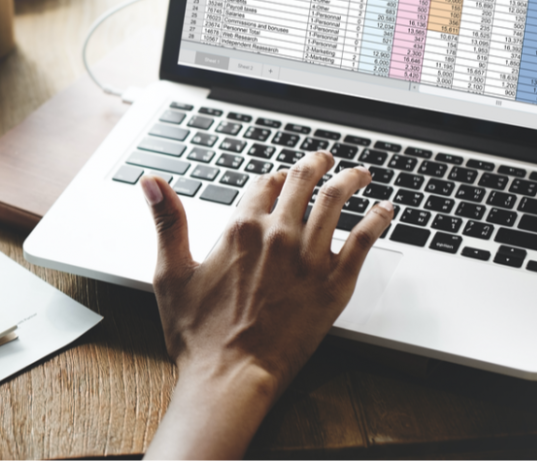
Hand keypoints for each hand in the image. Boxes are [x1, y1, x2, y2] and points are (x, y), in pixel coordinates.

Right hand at [142, 151, 391, 458]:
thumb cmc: (198, 334)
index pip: (264, 183)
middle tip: (325, 159)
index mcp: (240, 229)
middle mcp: (277, 235)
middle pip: (303, 182)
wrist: (231, 377)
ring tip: (360, 173)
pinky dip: (377, 219)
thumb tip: (151, 181)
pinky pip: (363, 240)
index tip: (280, 177)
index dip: (273, 177)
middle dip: (316, 164)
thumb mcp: (171, 272)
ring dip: (350, 180)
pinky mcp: (334, 284)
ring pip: (336, 201)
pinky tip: (385, 210)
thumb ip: (167, 221)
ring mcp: (309, 259)